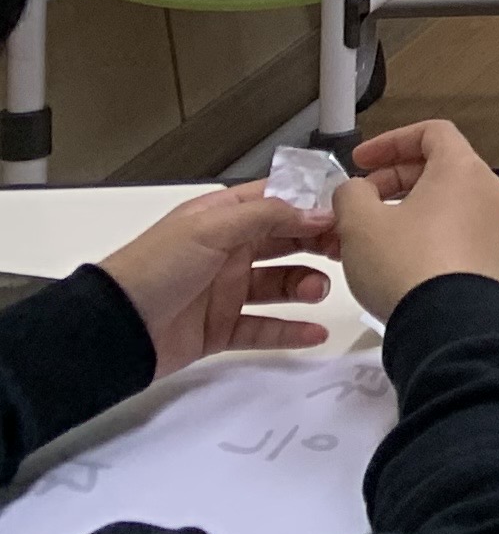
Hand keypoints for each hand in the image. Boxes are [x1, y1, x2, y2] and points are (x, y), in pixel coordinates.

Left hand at [97, 189, 335, 373]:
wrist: (114, 328)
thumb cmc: (155, 267)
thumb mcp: (211, 228)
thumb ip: (269, 216)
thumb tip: (320, 211)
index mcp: (221, 218)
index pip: (276, 202)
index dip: (312, 204)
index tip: (348, 212)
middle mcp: (227, 251)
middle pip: (285, 241)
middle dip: (318, 243)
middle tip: (347, 251)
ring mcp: (225, 291)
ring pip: (280, 284)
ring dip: (305, 285)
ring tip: (317, 291)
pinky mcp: (222, 328)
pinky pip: (265, 328)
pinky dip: (291, 331)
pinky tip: (315, 332)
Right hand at [332, 122, 498, 318]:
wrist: (452, 325)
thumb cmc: (405, 263)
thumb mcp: (359, 222)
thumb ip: (350, 193)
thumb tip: (357, 191)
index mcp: (464, 171)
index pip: (433, 132)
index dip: (391, 141)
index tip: (360, 162)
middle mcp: (489, 194)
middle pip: (440, 169)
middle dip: (393, 179)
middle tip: (358, 201)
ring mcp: (496, 229)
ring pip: (446, 205)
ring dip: (405, 211)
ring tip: (368, 236)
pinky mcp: (494, 262)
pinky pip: (457, 235)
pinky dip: (425, 235)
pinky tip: (395, 262)